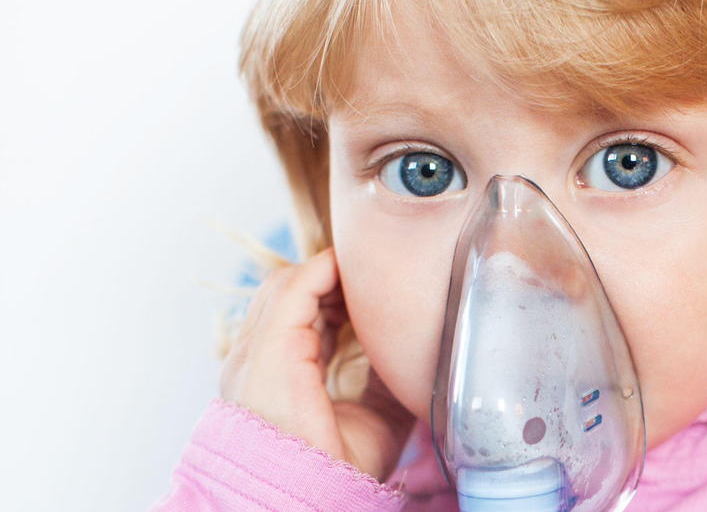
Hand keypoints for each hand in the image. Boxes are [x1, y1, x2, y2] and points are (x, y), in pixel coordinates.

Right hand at [219, 247, 415, 480]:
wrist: (310, 497)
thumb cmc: (337, 472)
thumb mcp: (372, 417)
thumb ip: (382, 381)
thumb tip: (405, 353)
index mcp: (271, 379)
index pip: (293, 319)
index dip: (330, 298)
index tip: (368, 292)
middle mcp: (254, 363)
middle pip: (287, 296)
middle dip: (329, 280)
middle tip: (371, 275)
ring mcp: (255, 354)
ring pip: (287, 287)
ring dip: (328, 272)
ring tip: (365, 270)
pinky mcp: (269, 347)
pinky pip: (293, 289)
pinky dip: (323, 270)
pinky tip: (349, 265)